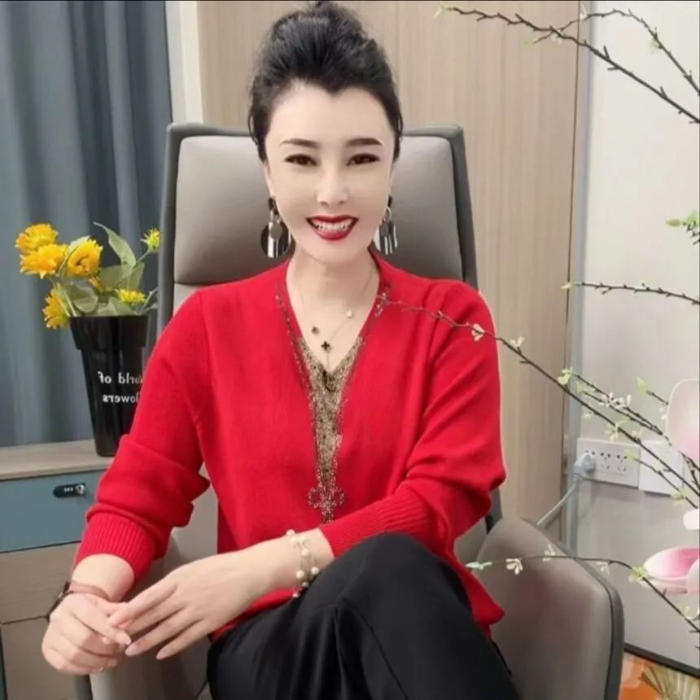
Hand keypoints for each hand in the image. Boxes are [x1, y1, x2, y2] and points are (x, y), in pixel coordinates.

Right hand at [42, 593, 131, 675]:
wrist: (69, 611)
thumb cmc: (89, 608)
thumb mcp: (103, 603)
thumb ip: (117, 611)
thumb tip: (131, 620)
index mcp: (74, 603)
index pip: (94, 619)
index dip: (112, 632)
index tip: (127, 640)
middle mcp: (59, 618)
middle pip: (84, 639)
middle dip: (105, 649)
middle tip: (119, 651)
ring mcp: (50, 636)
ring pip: (74, 655)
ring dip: (96, 661)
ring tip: (111, 661)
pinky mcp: (47, 651)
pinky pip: (64, 665)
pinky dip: (83, 669)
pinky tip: (97, 666)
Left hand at [108, 551, 264, 659]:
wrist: (249, 571)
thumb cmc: (222, 567)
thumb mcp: (193, 568)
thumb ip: (174, 582)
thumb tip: (154, 596)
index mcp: (180, 578)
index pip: (149, 596)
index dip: (130, 610)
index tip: (114, 619)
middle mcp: (185, 595)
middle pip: (154, 614)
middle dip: (133, 628)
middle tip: (114, 639)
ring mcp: (197, 610)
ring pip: (167, 629)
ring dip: (148, 641)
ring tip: (132, 650)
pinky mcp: (210, 622)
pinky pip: (187, 637)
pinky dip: (172, 647)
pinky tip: (161, 654)